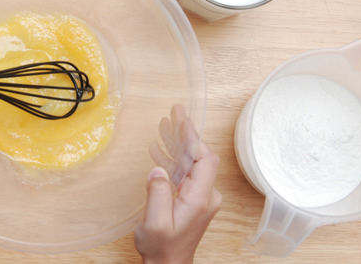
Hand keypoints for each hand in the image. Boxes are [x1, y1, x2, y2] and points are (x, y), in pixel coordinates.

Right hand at [134, 105, 221, 263]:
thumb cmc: (162, 249)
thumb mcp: (155, 223)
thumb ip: (158, 193)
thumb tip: (158, 169)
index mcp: (199, 199)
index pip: (205, 159)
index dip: (195, 138)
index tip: (183, 120)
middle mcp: (204, 196)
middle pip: (201, 157)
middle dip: (187, 134)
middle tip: (175, 112)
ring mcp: (200, 198)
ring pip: (193, 163)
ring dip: (179, 144)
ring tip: (165, 126)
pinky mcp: (192, 200)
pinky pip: (186, 173)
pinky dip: (175, 159)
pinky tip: (161, 150)